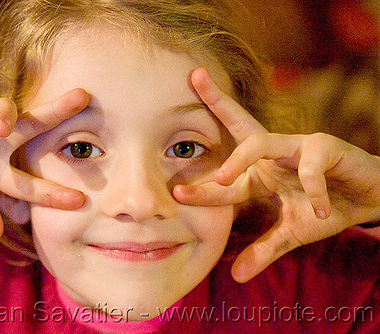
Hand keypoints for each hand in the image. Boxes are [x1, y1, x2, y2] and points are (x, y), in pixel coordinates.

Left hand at [174, 68, 379, 282]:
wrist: (370, 201)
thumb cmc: (326, 209)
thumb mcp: (291, 233)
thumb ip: (263, 250)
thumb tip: (236, 277)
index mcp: (261, 171)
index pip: (225, 175)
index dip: (201, 187)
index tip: (176, 195)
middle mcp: (274, 153)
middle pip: (241, 125)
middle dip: (217, 101)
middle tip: (195, 79)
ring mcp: (299, 148)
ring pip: (264, 142)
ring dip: (241, 159)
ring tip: (221, 179)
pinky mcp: (328, 149)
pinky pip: (313, 165)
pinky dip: (313, 189)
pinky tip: (320, 210)